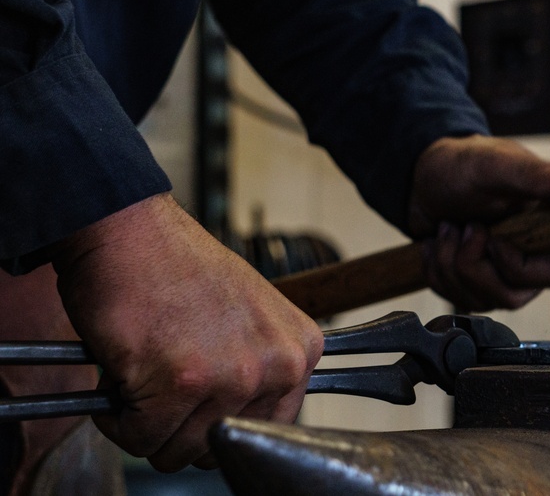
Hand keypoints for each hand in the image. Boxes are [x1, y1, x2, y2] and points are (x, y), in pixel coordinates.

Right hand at [51, 193, 323, 471]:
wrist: (131, 232)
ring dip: (146, 424)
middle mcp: (278, 366)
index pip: (266, 430)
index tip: (197, 402)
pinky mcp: (180, 384)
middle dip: (179, 426)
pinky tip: (120, 376)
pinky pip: (140, 438)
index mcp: (299, 351)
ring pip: (178, 451)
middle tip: (160, 383)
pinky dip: (117, 418)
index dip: (220, 421)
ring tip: (141, 376)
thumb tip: (243, 422)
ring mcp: (233, 376)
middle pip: (219, 446)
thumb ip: (259, 368)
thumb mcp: (251, 316)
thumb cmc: (179, 270)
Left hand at [409, 135, 549, 311]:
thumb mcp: (498, 165)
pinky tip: (437, 242)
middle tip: (464, 226)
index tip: (492, 236)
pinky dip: (436, 271)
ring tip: (447, 227)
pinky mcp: (479, 285)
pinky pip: (458, 299)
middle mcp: (536, 258)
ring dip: (450, 263)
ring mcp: (506, 276)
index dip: (516, 264)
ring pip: (481, 300)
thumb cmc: (464, 165)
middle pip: (513, 295)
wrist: (423, 178)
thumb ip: (538, 176)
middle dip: (473, 264)